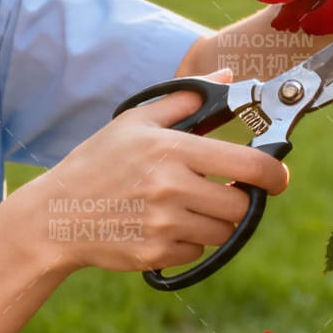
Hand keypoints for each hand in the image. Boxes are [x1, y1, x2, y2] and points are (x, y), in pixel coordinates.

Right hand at [10, 67, 289, 274]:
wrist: (55, 217)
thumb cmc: (97, 163)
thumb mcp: (134, 122)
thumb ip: (185, 99)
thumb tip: (229, 78)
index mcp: (172, 149)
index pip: (248, 164)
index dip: (274, 173)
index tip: (277, 177)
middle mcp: (172, 188)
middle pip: (240, 205)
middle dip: (239, 200)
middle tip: (222, 192)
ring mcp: (164, 225)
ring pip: (223, 231)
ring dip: (215, 221)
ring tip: (186, 207)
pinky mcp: (156, 254)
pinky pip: (197, 250)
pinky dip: (189, 241)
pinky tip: (162, 226)